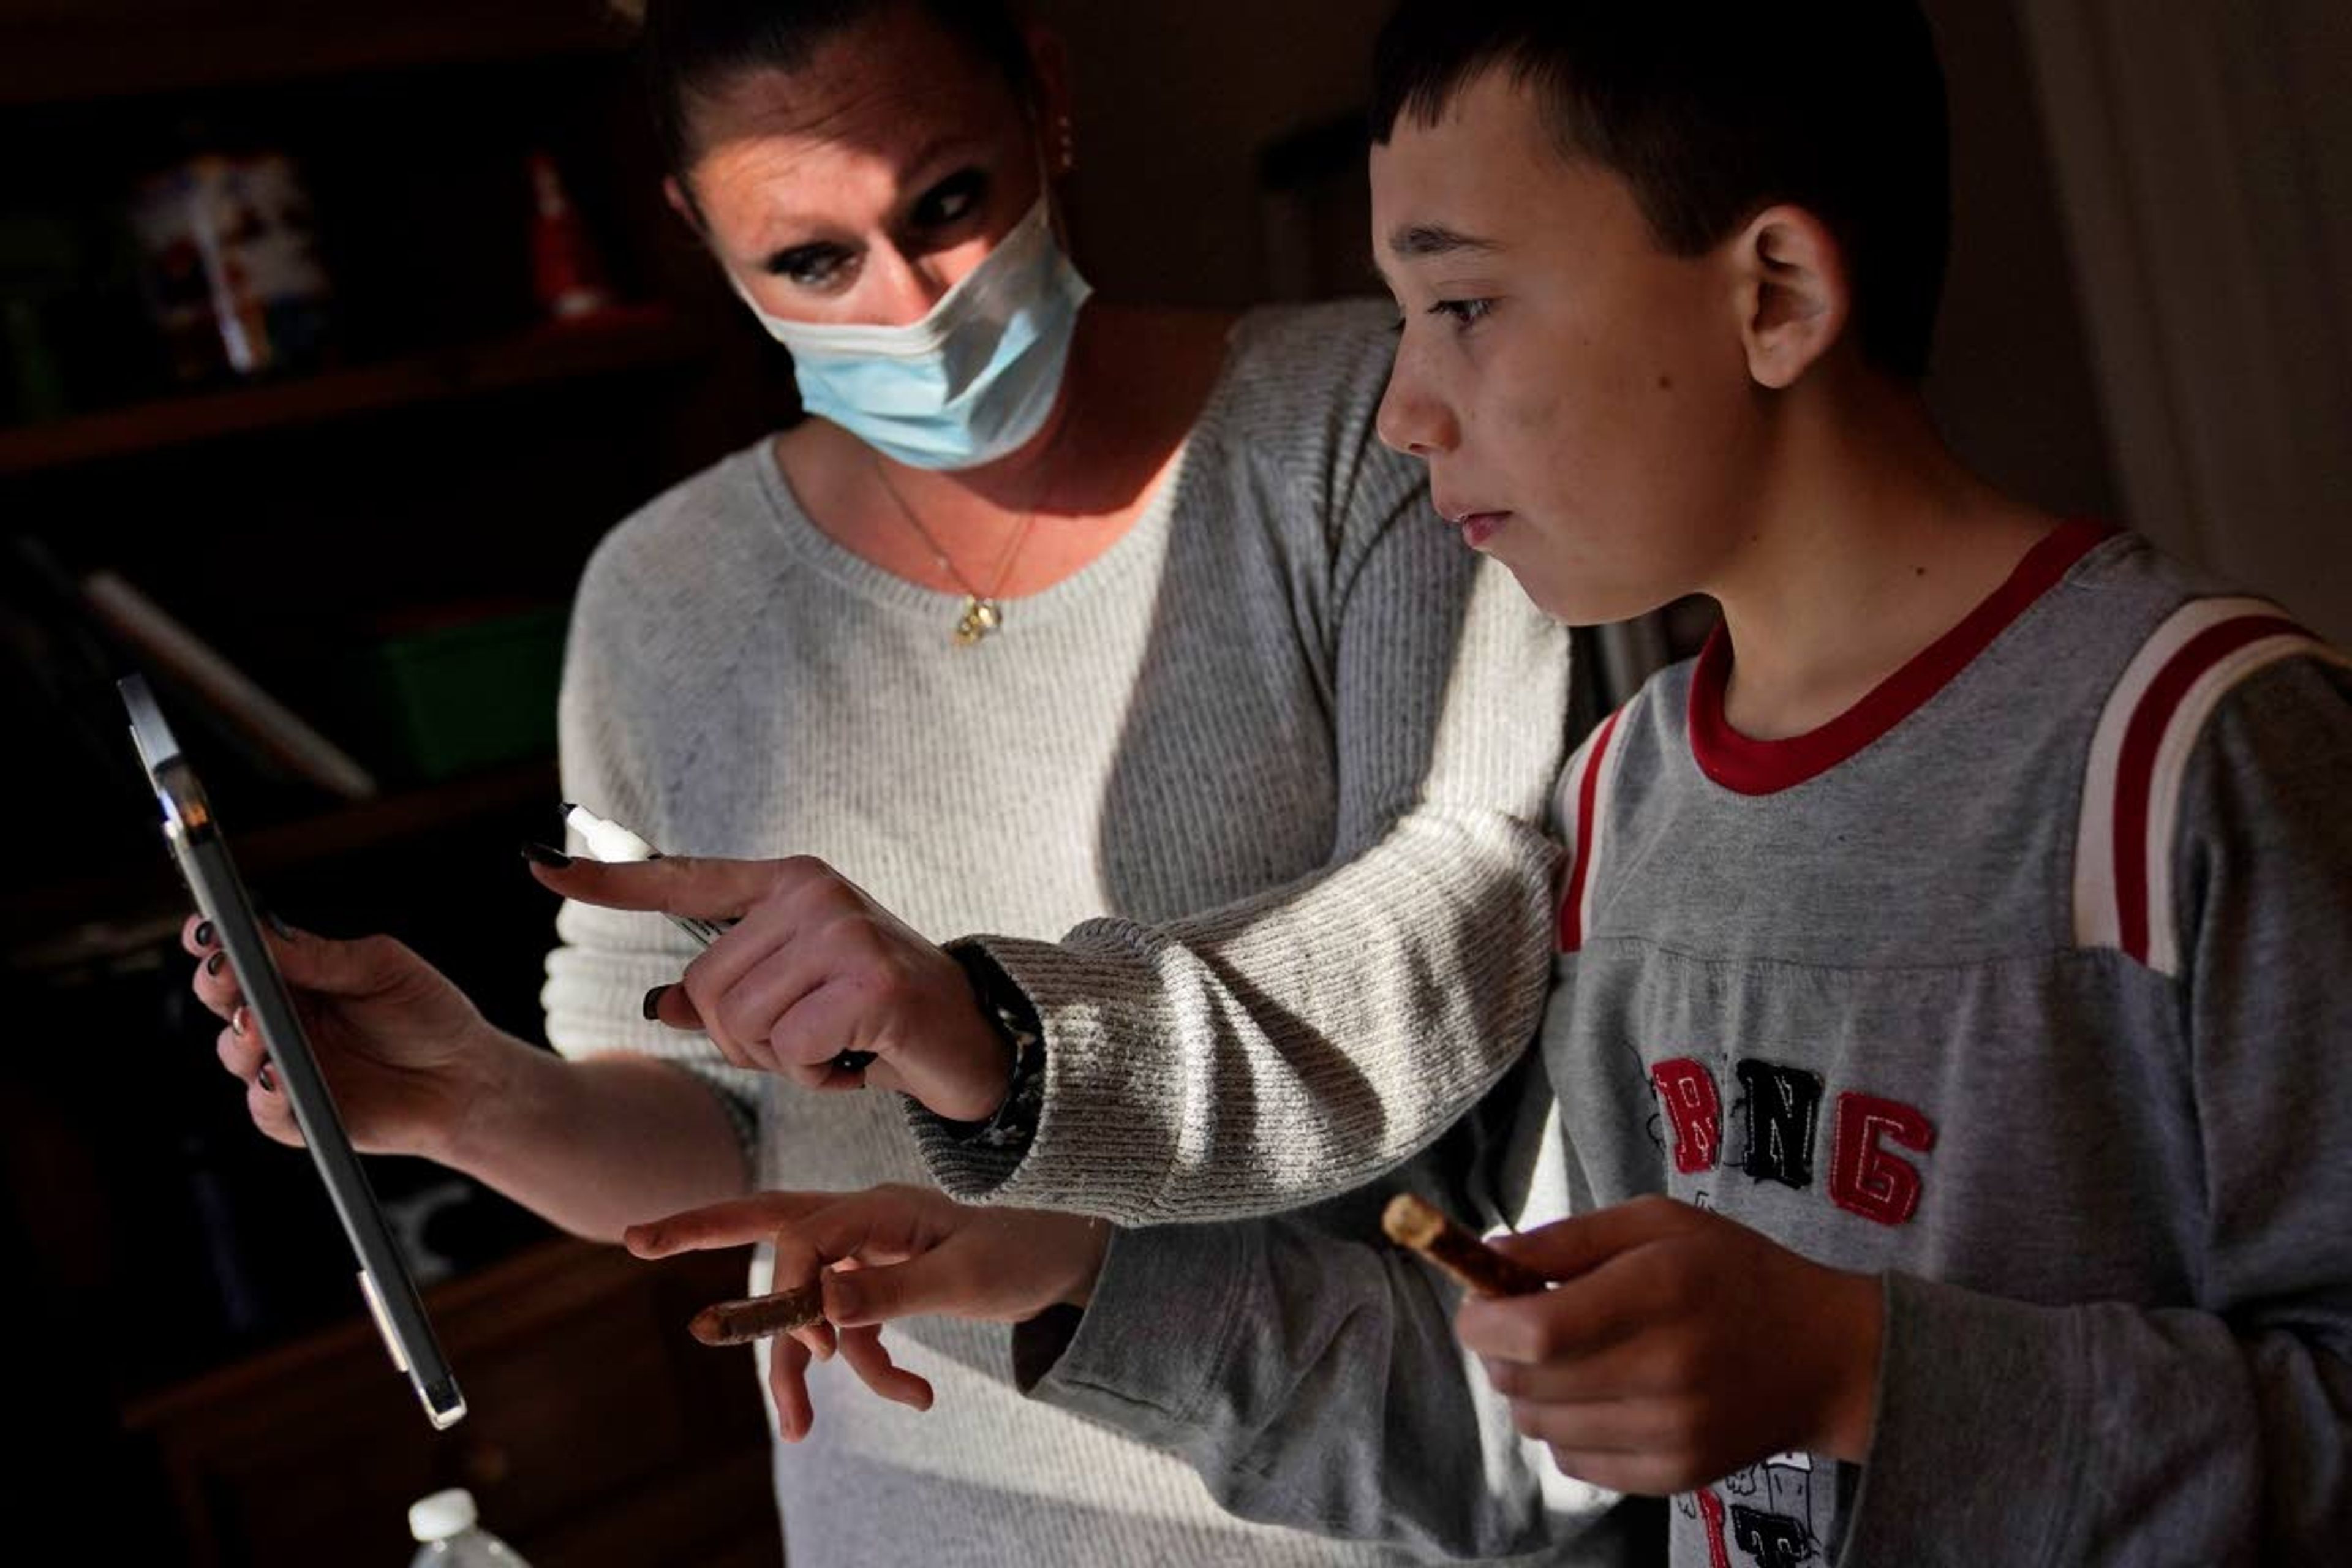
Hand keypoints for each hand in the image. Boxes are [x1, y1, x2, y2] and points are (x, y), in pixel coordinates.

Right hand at [184, 914, 501, 1159]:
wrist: (467, 1076)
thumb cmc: (427, 1014)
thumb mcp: (383, 969)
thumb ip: (324, 957)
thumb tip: (264, 936)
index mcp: (295, 977)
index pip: (241, 954)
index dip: (213, 940)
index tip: (203, 927)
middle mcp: (281, 1021)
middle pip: (226, 1000)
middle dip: (217, 982)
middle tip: (222, 970)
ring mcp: (284, 1068)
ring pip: (237, 1053)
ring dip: (241, 1038)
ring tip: (255, 1024)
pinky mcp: (299, 1116)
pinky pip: (268, 1109)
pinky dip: (266, 1094)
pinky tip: (276, 1076)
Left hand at [529, 854, 1014, 1119]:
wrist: (973, 1041)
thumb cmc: (876, 1022)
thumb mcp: (797, 999)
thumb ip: (730, 995)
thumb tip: (658, 1003)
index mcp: (789, 883)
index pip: (683, 880)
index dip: (608, 879)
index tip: (536, 862)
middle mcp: (812, 894)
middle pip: (707, 993)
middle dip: (747, 1041)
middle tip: (812, 1041)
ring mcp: (843, 932)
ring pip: (743, 1026)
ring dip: (784, 1062)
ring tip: (839, 1046)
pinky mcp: (869, 982)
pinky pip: (790, 1051)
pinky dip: (818, 1076)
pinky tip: (859, 1060)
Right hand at [624, 1184, 1109, 1439]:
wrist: (1068, 1259)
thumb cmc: (1023, 1255)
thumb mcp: (967, 1280)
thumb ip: (894, 1290)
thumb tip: (823, 1304)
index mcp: (881, 1206)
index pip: (804, 1233)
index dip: (787, 1285)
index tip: (802, 1340)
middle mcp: (864, 1221)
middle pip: (770, 1228)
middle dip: (703, 1236)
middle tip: (635, 1239)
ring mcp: (868, 1253)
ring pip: (806, 1303)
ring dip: (801, 1367)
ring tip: (796, 1433)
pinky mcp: (879, 1285)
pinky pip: (848, 1329)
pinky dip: (868, 1368)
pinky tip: (914, 1395)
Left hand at [1455, 1195, 1882, 1495]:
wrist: (1827, 1356)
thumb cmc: (1733, 1272)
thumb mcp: (1657, 1223)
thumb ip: (1567, 1240)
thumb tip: (1487, 1259)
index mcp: (1660, 1291)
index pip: (1536, 1331)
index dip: (1484, 1322)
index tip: (1476, 1305)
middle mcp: (1666, 1370)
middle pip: (1526, 1383)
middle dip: (1500, 1352)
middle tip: (1522, 1324)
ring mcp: (1674, 1433)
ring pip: (1540, 1427)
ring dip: (1531, 1391)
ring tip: (1567, 1358)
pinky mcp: (1677, 1476)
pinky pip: (1574, 1464)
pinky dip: (1566, 1430)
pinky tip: (1600, 1395)